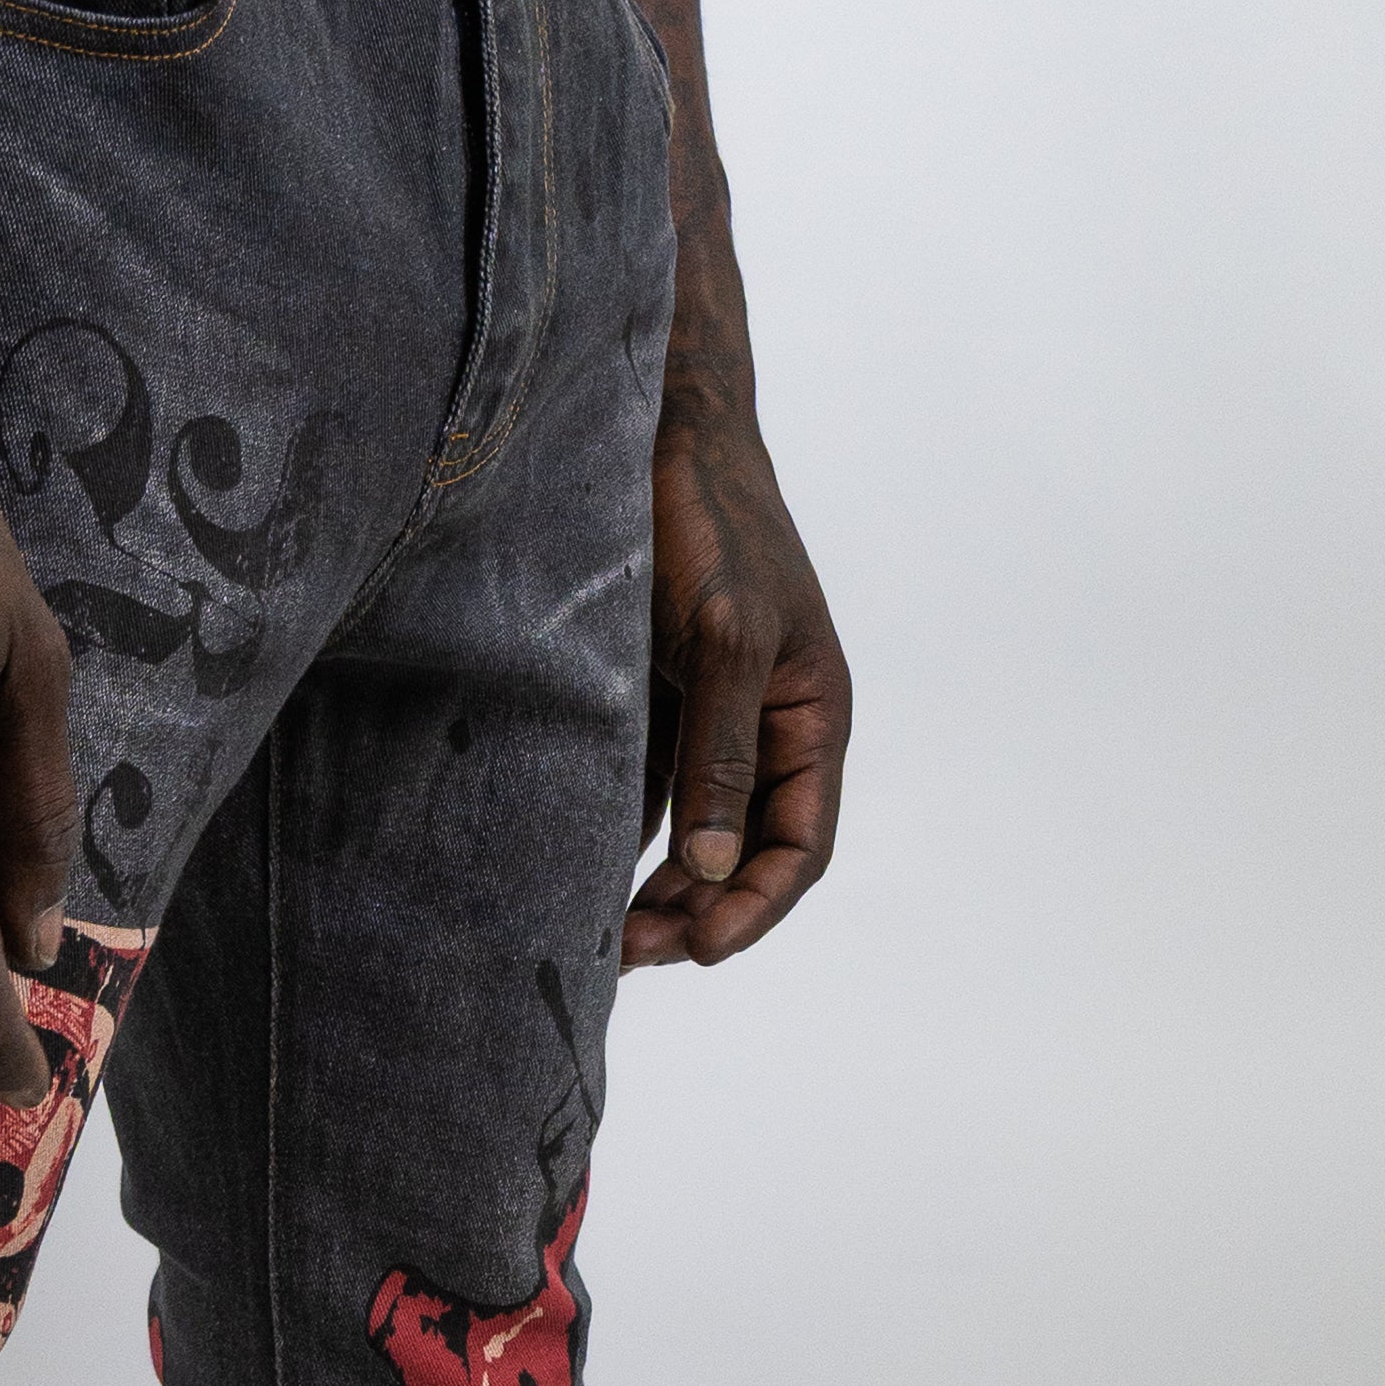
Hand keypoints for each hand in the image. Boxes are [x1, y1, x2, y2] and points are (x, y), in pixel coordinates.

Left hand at [623, 398, 851, 970]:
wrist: (654, 430)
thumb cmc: (708, 522)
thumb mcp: (724, 642)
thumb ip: (721, 756)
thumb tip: (715, 869)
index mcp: (812, 716)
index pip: (800, 845)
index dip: (756, 906)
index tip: (699, 949)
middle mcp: (765, 728)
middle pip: (743, 854)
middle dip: (695, 911)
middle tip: (629, 955)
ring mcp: (706, 718)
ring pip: (690, 832)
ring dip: (653, 888)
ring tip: (601, 936)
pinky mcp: (651, 701)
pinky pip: (640, 790)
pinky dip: (614, 836)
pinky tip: (573, 867)